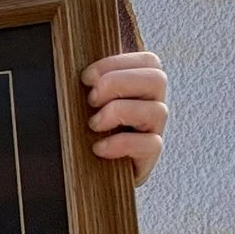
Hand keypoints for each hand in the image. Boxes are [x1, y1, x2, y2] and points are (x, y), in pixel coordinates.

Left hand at [84, 51, 167, 185]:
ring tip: (93, 124)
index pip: (148, 61)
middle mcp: (152, 104)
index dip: (116, 63)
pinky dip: (122, 143)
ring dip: (118, 112)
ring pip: (157, 110)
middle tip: (91, 99)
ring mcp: (153, 130)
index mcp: (139, 85)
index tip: (86, 77)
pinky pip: (151, 144)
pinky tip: (99, 148)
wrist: (83, 172)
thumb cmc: (81, 128)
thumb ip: (90, 81)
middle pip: (157, 79)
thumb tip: (76, 64)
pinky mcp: (149, 157)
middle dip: (118, 83)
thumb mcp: (82, 100)